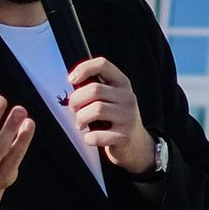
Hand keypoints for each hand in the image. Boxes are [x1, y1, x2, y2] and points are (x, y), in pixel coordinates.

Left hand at [65, 52, 155, 175]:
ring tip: (81, 124)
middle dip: (76, 100)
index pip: (102, 65)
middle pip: (94, 90)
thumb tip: (73, 83)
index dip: (84, 69)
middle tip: (74, 109)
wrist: (136, 145)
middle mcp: (127, 97)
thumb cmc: (116, 119)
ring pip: (95, 110)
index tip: (72, 80)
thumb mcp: (111, 97)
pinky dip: (88, 138)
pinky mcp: (124, 136)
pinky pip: (97, 135)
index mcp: (122, 83)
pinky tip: (90, 137)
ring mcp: (128, 116)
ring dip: (80, 118)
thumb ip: (95, 87)